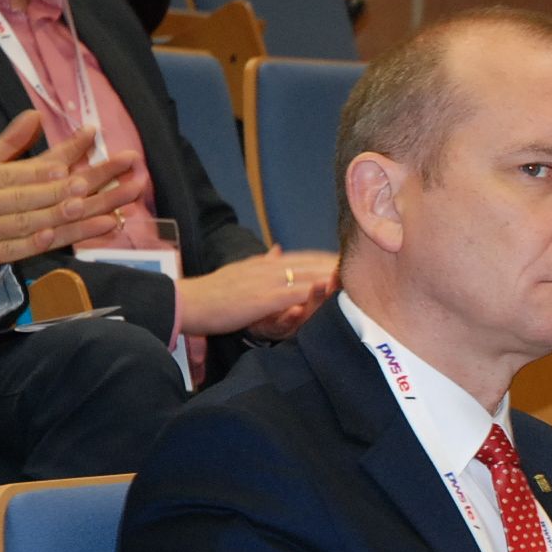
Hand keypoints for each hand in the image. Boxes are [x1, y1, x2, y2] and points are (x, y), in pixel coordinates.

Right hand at [0, 113, 137, 280]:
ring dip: (70, 216)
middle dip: (72, 188)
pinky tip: (68, 237)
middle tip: (105, 180)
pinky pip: (17, 250)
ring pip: (32, 222)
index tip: (77, 160)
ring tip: (103, 210)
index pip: (15, 172)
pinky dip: (43, 243)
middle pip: (33, 195)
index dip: (49, 168)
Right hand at [177, 244, 337, 336]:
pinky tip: (326, 291)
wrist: (187, 301)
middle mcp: (270, 268)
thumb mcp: (241, 271)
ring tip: (353, 276)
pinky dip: (309, 291)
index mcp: (267, 264)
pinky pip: (290, 294)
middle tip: (363, 267)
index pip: (305, 257)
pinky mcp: (261, 299)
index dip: (328, 259)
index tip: (348, 260)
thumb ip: (263, 261)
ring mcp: (266, 282)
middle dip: (336, 266)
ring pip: (305, 276)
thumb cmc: (214, 292)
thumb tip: (278, 249)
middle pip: (311, 264)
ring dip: (329, 276)